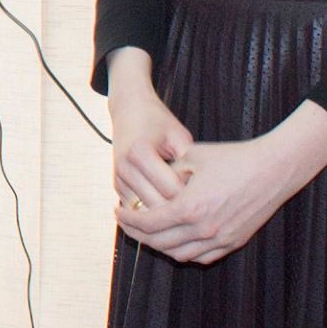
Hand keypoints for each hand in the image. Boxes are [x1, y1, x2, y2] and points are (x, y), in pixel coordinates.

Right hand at [106, 51, 193, 216]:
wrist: (129, 112)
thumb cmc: (159, 123)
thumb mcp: (179, 136)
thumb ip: (189, 164)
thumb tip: (200, 196)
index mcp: (140, 153)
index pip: (172, 190)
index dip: (194, 196)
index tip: (209, 196)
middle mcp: (125, 168)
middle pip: (159, 206)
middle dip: (181, 210)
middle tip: (202, 210)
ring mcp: (118, 179)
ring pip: (147, 214)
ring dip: (167, 216)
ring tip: (189, 213)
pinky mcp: (117, 187)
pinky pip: (139, 211)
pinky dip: (155, 214)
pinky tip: (172, 211)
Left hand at [115, 103, 326, 264]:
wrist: (272, 168)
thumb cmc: (232, 157)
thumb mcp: (192, 157)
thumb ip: (166, 172)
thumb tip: (145, 181)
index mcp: (189, 207)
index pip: (147, 223)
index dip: (128, 219)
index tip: (116, 211)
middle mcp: (204, 229)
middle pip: (159, 242)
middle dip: (138, 234)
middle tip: (126, 222)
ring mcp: (220, 239)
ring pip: (179, 254)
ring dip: (159, 244)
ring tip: (148, 231)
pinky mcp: (234, 242)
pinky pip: (200, 257)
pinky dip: (183, 251)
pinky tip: (174, 238)